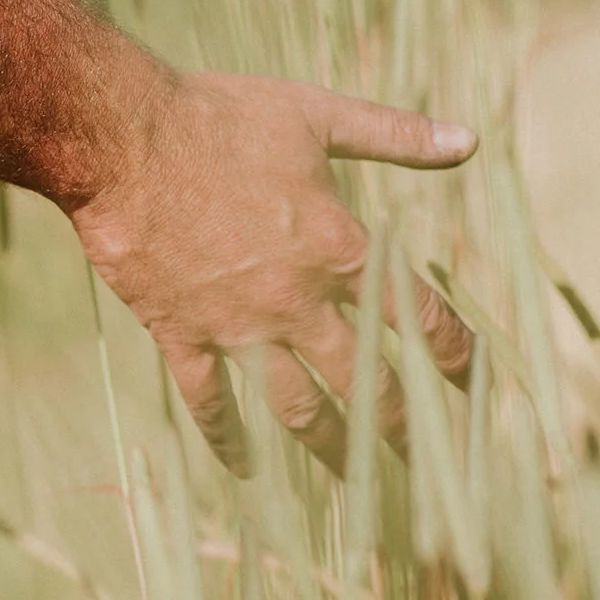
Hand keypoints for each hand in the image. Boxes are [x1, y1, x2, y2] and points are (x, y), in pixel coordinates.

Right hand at [63, 70, 477, 474]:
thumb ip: (396, 136)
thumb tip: (470, 141)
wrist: (123, 140)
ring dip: (328, 447)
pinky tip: (246, 469)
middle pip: (364, 383)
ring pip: (294, 407)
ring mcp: (238, 326)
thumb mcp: (317, 117)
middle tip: (425, 463)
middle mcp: (296, 301)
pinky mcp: (183, 334)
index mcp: (337, 248)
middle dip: (400, 428)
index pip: (415, 315)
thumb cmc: (221, 118)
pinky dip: (228, 438)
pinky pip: (211, 402)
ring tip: (352, 482)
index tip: (476, 381)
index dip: (452, 351)